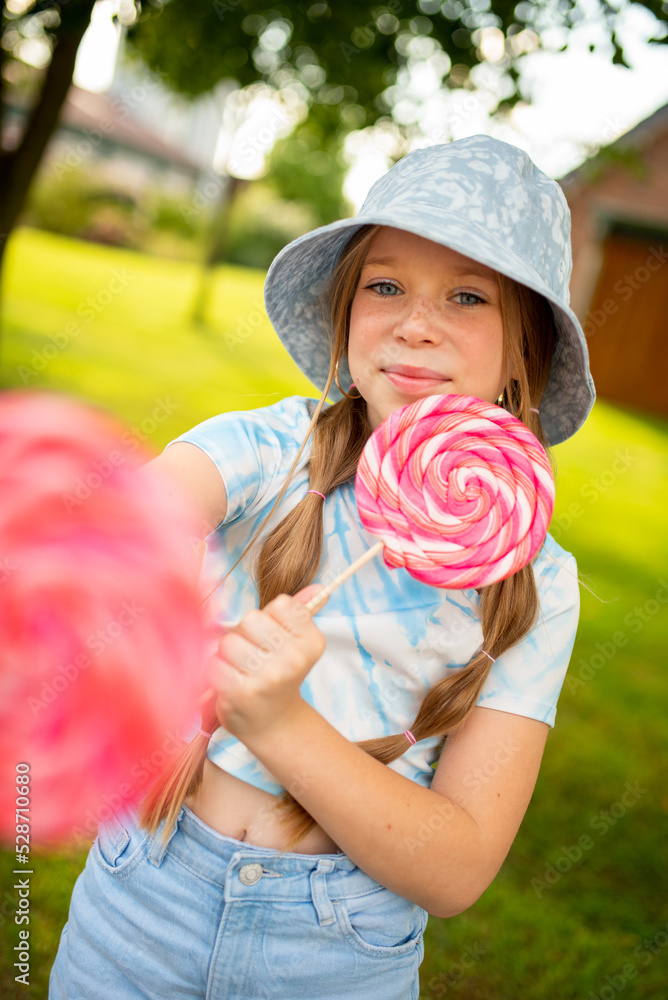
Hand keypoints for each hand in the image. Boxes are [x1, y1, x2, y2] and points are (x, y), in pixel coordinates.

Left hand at [207, 585, 327, 742]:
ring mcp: (269, 677)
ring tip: (241, 669)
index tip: (274, 639)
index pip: (281, 604)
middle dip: (245, 634)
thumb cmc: (279, 673)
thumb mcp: (297, 644)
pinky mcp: (242, 693)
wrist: (272, 722)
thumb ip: (302, 612)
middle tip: (253, 654)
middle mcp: (295, 659)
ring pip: (229, 641)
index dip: (270, 618)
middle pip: (251, 619)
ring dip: (228, 655)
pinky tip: (231, 683)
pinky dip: (217, 672)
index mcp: (312, 642)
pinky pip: (215, 664)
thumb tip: (320, 587)